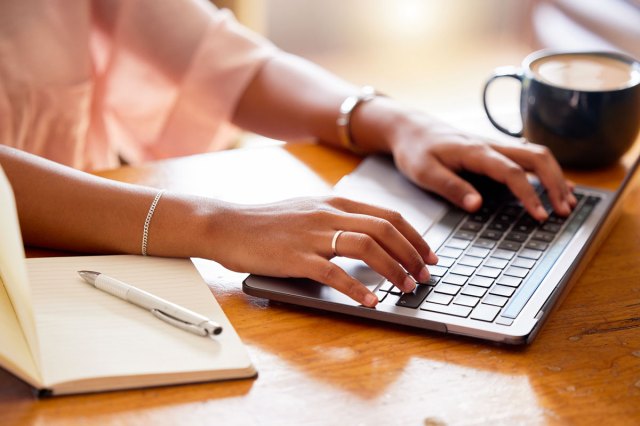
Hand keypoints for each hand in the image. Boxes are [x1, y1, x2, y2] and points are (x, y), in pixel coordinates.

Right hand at [206, 197, 437, 306]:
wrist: (227, 225)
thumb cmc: (267, 222)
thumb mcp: (309, 211)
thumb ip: (339, 219)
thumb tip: (372, 237)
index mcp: (335, 202)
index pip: (388, 215)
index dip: (415, 236)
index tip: (429, 255)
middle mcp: (328, 214)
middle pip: (385, 229)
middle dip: (412, 254)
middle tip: (425, 275)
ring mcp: (313, 235)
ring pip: (367, 247)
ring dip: (394, 269)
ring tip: (407, 288)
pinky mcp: (296, 257)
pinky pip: (335, 273)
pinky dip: (358, 289)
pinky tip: (372, 301)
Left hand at [387, 114, 576, 220]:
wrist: (408, 128)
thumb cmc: (415, 150)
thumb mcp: (425, 173)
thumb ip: (451, 188)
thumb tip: (477, 206)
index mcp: (475, 152)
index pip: (512, 172)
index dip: (529, 194)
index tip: (540, 215)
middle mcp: (491, 145)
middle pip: (537, 158)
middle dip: (555, 184)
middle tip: (563, 211)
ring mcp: (494, 146)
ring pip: (537, 155)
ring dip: (556, 177)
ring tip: (567, 202)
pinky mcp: (493, 150)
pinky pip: (527, 157)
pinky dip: (546, 171)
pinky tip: (556, 185)